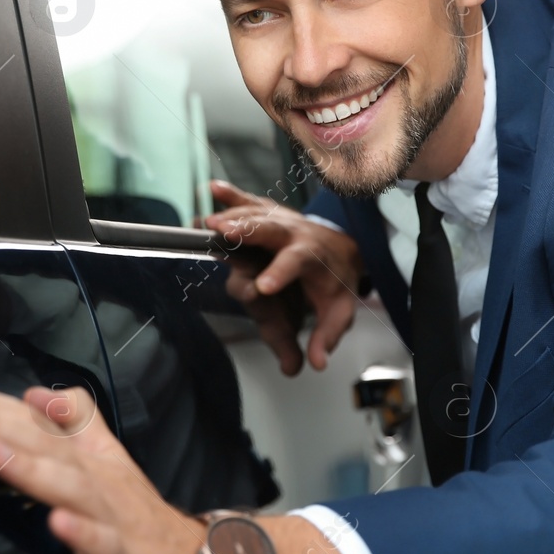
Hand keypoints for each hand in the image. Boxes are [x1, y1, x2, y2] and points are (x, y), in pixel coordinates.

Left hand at [0, 379, 226, 553]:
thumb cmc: (136, 520)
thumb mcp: (106, 463)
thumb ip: (76, 423)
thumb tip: (37, 392)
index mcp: (86, 455)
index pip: (33, 421)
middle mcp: (95, 477)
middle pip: (42, 443)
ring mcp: (110, 516)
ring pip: (67, 487)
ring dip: (27, 467)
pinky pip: (100, 543)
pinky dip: (79, 532)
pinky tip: (55, 523)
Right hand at [203, 180, 363, 374]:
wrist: (343, 247)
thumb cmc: (336, 281)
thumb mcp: (339, 311)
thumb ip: (326, 336)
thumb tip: (315, 364)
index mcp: (311, 256)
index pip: (295, 264)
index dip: (279, 274)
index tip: (262, 288)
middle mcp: (294, 234)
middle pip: (271, 231)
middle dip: (248, 232)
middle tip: (227, 236)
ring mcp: (280, 221)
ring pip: (254, 216)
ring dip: (232, 217)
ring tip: (210, 223)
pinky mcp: (268, 214)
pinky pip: (248, 202)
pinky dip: (231, 195)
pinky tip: (213, 189)